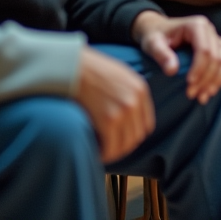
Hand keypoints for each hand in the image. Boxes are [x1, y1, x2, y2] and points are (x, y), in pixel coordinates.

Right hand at [74, 46, 154, 163]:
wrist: (74, 66)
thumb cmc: (91, 69)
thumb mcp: (119, 75)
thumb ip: (128, 92)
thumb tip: (127, 111)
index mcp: (140, 90)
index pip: (146, 124)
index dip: (134, 136)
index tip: (122, 141)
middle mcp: (135, 101)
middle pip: (136, 136)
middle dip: (124, 146)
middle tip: (110, 151)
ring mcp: (123, 110)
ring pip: (125, 144)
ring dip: (114, 152)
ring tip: (102, 154)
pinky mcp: (109, 119)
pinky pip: (111, 146)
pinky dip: (105, 154)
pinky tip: (97, 154)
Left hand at [131, 11, 220, 104]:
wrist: (159, 29)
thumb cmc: (155, 36)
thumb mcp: (153, 43)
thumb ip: (162, 55)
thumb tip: (172, 71)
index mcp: (197, 26)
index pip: (204, 49)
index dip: (199, 68)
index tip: (189, 83)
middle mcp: (210, 30)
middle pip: (216, 57)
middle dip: (206, 78)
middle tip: (191, 94)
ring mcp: (215, 38)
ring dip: (216, 81)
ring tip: (203, 96)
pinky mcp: (217, 47)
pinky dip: (219, 78)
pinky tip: (209, 91)